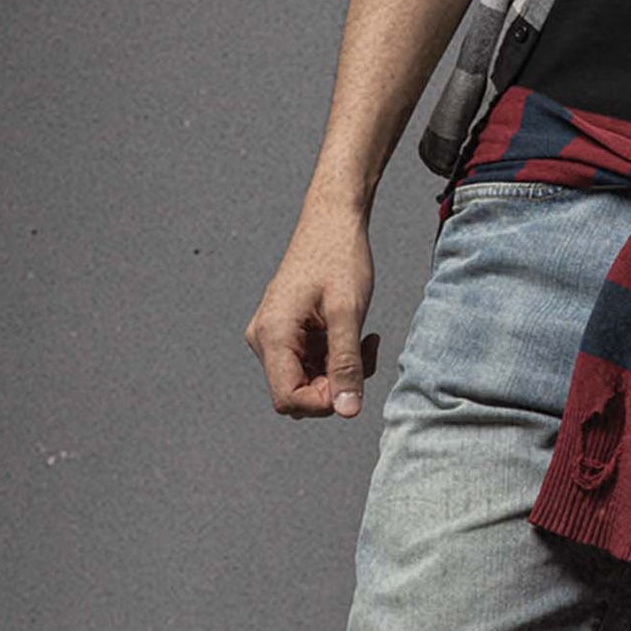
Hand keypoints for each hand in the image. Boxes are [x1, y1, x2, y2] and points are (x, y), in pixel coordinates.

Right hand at [244, 198, 380, 418]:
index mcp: (271, 335)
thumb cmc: (340, 256)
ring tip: (364, 340)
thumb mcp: (348, 311)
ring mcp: (273, 335)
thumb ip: (347, 363)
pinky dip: (334, 357)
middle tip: (367, 353)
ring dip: (338, 371)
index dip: (324, 402)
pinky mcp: (287, 331)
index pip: (288, 399)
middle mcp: (264, 340)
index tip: (356, 381)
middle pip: (297, 393)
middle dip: (335, 385)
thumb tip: (348, 411)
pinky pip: (309, 362)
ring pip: (306, 379)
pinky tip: (355, 334)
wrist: (333, 219)